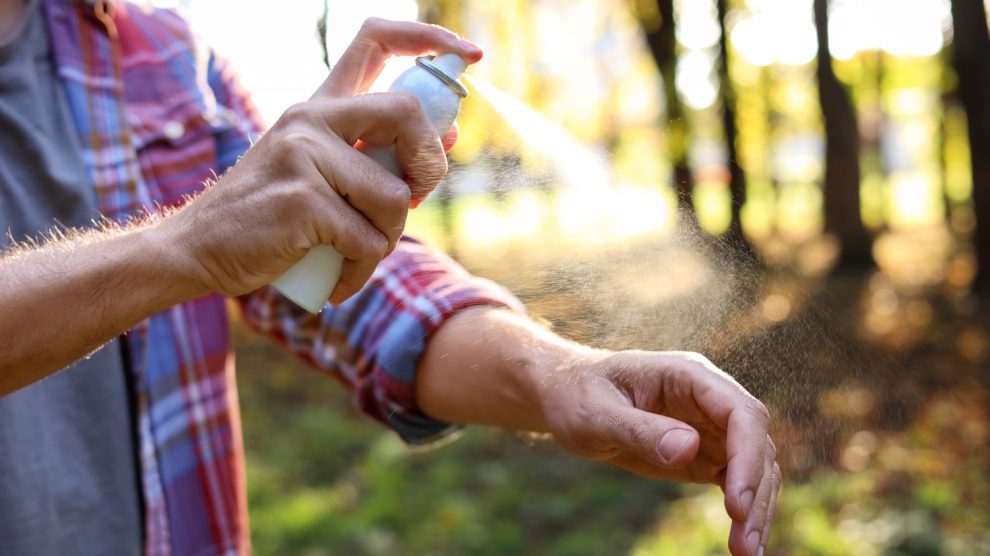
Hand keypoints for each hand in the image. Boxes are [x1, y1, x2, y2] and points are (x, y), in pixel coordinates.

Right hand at [156, 19, 480, 302]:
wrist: (196, 249)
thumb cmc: (270, 217)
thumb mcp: (321, 174)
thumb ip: (376, 154)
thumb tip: (448, 134)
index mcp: (320, 105)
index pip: (376, 38)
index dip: (430, 39)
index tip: (470, 56)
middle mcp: (311, 117)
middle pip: (407, 113)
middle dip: (430, 167)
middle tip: (415, 200)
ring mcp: (303, 154)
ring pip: (394, 197)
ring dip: (388, 239)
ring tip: (356, 255)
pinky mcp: (301, 200)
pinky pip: (367, 241)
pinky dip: (361, 272)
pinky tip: (339, 281)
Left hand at [539, 349, 778, 555]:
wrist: (567, 397)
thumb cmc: (578, 395)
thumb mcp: (597, 413)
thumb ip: (639, 429)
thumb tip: (688, 448)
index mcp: (688, 375)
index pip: (740, 413)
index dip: (747, 457)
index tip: (736, 504)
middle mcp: (709, 399)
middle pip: (756, 443)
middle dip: (756, 493)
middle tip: (745, 545)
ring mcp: (710, 426)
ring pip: (756, 465)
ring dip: (758, 508)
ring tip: (746, 554)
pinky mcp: (704, 452)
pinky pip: (737, 479)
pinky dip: (746, 510)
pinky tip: (742, 543)